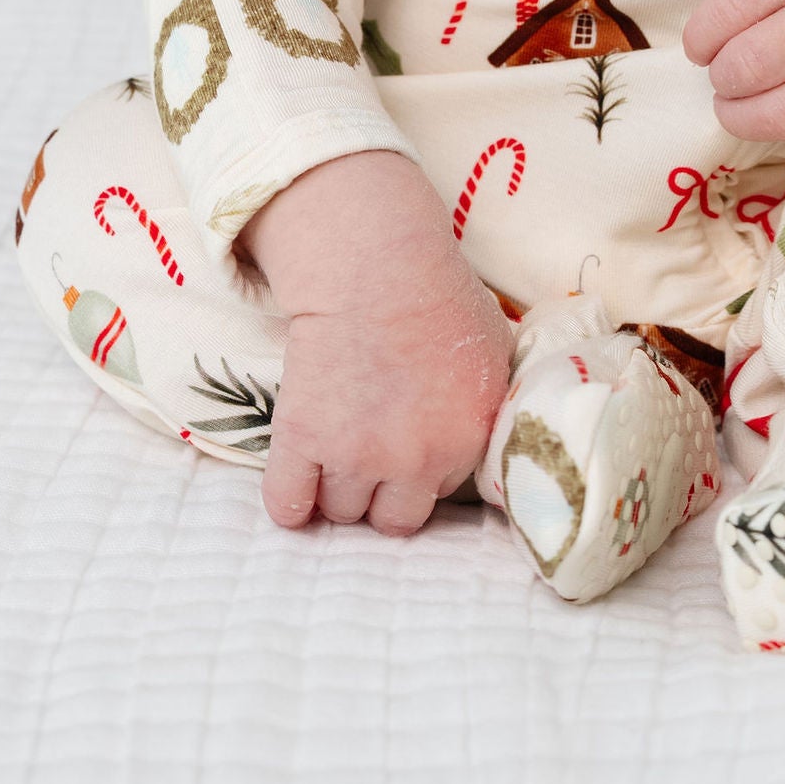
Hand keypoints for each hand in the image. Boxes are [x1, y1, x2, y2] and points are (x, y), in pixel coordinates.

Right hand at [241, 151, 512, 533]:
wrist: (374, 264)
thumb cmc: (437, 295)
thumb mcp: (495, 351)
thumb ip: (491, 408)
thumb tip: (491, 438)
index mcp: (468, 441)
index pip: (442, 494)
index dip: (422, 468)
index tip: (407, 440)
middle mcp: (416, 460)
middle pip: (393, 519)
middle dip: (382, 491)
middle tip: (370, 450)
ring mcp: (356, 454)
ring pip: (343, 511)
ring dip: (337, 487)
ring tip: (334, 445)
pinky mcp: (304, 439)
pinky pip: (290, 505)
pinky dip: (290, 501)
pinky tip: (298, 480)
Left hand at [681, 0, 784, 142]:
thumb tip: (709, 36)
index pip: (732, 7)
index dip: (700, 36)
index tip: (699, 44)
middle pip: (750, 64)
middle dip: (720, 76)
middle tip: (721, 70)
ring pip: (779, 112)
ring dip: (741, 114)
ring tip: (736, 100)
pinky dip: (781, 122)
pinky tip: (776, 102)